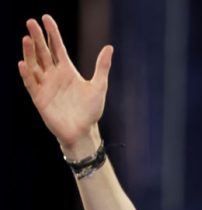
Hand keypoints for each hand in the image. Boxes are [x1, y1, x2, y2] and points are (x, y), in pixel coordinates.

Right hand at [18, 15, 112, 157]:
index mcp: (67, 71)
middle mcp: (54, 75)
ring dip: (29, 52)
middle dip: (37, 37)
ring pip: (34, 65)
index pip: (57, 47)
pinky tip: (23, 63)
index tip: (46, 18)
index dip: (52, 33)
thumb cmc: (91, 110)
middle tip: (31, 22)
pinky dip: (27, 74)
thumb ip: (102, 66)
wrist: (83, 131)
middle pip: (43, 52)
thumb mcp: (99, 86)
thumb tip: (109, 47)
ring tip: (26, 38)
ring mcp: (45, 86)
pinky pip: (31, 83)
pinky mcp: (39, 98)